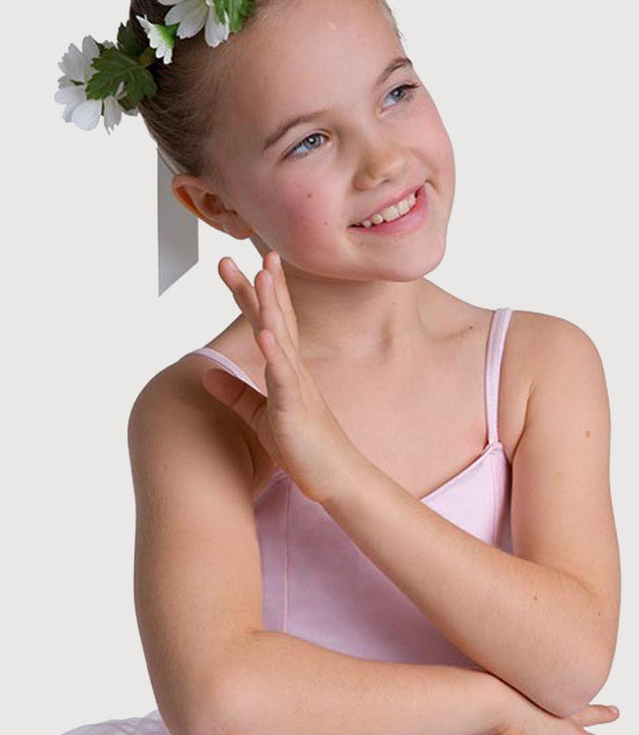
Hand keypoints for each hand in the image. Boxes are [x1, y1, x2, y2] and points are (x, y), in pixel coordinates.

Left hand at [200, 250, 359, 503]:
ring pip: (282, 337)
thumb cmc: (302, 447)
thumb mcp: (260, 416)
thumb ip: (236, 393)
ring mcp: (296, 385)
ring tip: (260, 275)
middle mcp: (292, 368)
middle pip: (272, 318)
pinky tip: (265, 332)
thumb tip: (206, 373)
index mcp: (284, 368)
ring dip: (270, 305)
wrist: (336, 478)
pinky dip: (274, 353)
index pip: (266, 322)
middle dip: (255, 286)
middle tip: (233, 255)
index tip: (238, 265)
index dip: (251, 294)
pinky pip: (284, 377)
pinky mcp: (296, 407)